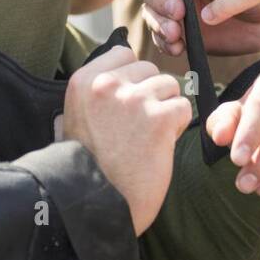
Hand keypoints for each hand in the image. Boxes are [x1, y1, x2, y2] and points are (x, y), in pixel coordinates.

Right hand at [63, 47, 192, 234]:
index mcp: (83, 81)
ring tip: (148, 137)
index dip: (132, 78)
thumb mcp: (75, 119)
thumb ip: (96, 92)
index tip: (127, 102)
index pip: (123, 53)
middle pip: (150, 69)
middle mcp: (106, 84)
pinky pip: (183, 108)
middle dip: (151, 94)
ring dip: (166, 110)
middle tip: (138, 126)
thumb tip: (119, 72)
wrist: (97, 205)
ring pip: (170, 86)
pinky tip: (159, 146)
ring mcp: (133, 100)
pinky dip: (177, 127)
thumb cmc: (88, 166)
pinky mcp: (158, 119)